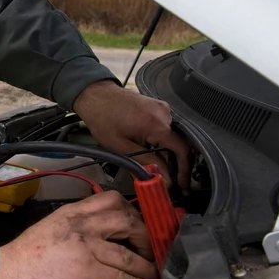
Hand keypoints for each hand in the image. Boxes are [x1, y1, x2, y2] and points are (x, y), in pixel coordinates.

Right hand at [0, 191, 157, 278]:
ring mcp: (86, 247)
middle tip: (150, 250)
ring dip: (148, 268)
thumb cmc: (20, 261)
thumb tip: (92, 242)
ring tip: (153, 276)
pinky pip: (124, 277)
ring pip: (131, 254)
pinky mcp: (88, 270)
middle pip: (128, 220)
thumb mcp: (48, 230)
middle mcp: (81, 225)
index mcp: (70, 213)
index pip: (110, 199)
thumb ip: (72, 230)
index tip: (140, 223)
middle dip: (146, 237)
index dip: (132, 211)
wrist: (2, 276)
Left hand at [73, 80, 190, 190]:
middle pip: (179, 144)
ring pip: (173, 137)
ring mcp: (162, 108)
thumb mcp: (121, 148)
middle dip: (176, 165)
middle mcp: (165, 114)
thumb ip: (146, 164)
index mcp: (159, 124)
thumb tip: (164, 179)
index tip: (182, 184)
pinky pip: (166, 128)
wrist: (95, 95)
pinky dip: (162, 141)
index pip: (182, 151)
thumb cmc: (103, 118)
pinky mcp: (157, 107)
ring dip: (167, 153)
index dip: (184, 171)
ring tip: (160, 168)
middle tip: (171, 181)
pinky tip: (152, 151)